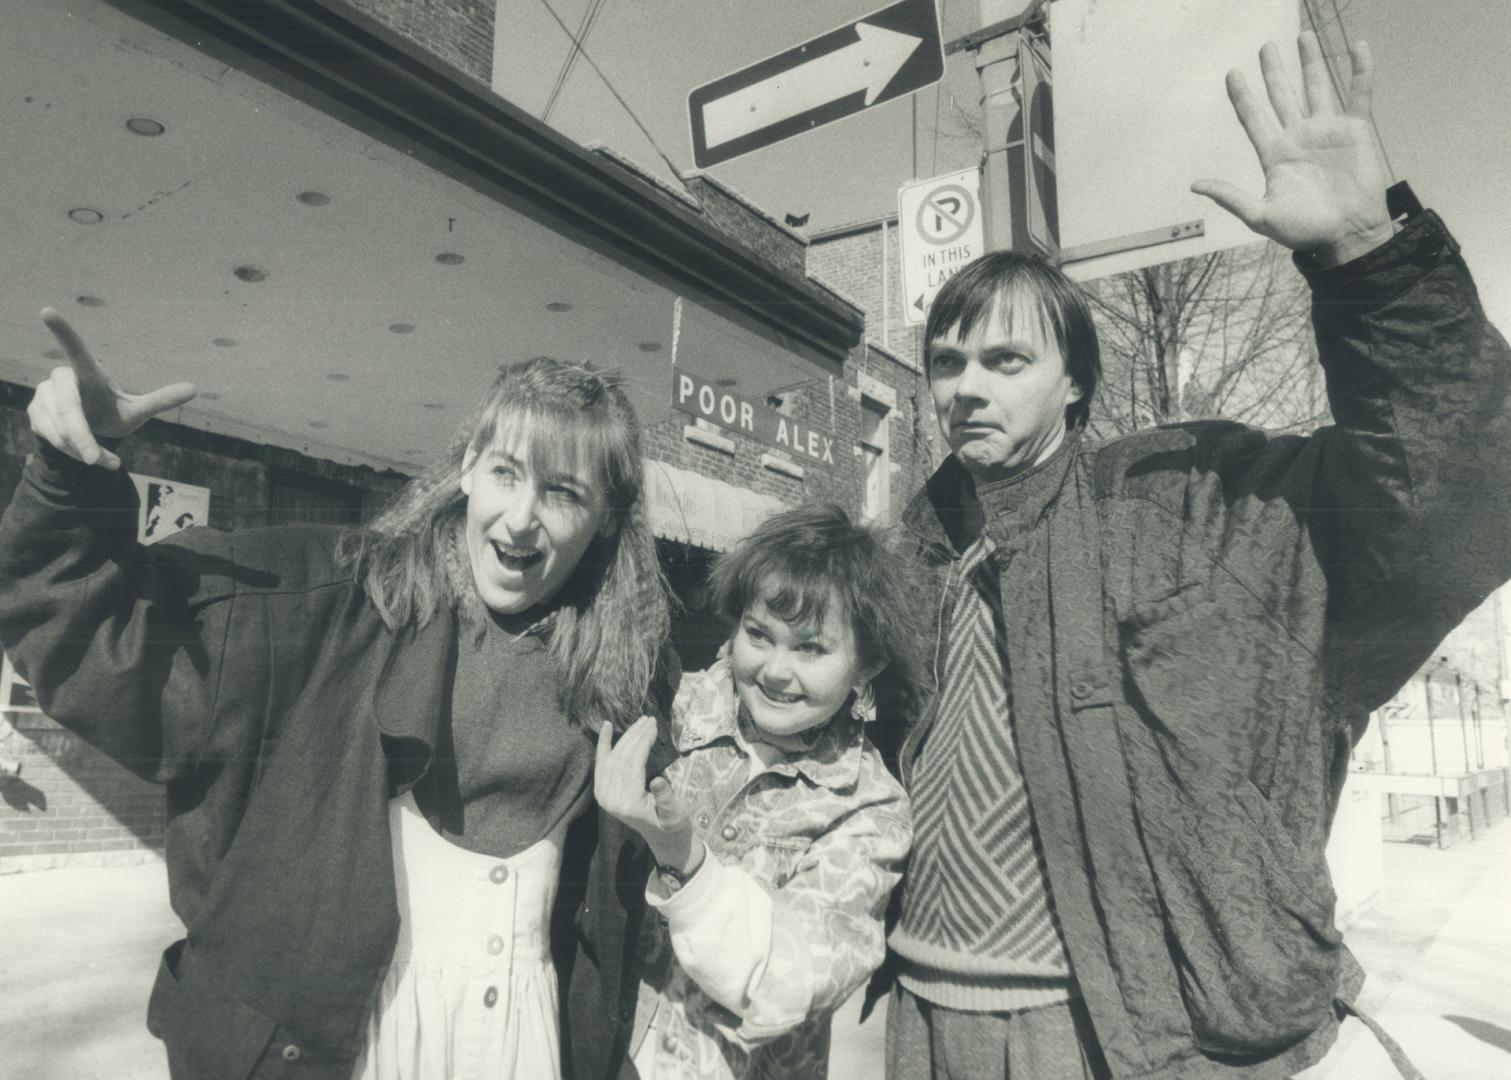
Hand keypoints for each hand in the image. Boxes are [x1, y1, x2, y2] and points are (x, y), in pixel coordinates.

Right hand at [27, 309, 196, 469]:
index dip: (63, 332)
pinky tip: (85, 456)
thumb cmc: (111, 413)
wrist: (86, 431)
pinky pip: (53, 439)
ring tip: (100, 457)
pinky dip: (73, 454)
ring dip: (83, 450)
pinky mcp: (33, 413)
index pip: (76, 351)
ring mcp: (43, 395)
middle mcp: (61, 379)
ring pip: (60, 430)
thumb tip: (195, 388)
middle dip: (82, 437)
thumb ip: (160, 400)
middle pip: (69, 410)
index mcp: (88, 373)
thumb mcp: (137, 411)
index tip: (47, 311)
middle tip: (95, 460)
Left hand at [594, 716, 701, 874]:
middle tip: (650, 719)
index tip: (654, 725)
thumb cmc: (673, 826)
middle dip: (635, 736)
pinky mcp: (603, 792)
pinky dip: (603, 744)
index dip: (643, 742)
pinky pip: (601, 764)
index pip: (632, 764)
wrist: (663, 840)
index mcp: (627, 804)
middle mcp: (610, 799)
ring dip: (626, 737)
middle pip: (621, 758)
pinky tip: (606, 727)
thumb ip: (666, 800)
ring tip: (641, 721)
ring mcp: (604, 796)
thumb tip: (658, 781)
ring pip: (612, 757)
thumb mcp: (675, 815)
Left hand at [1192, 33, 1391, 267]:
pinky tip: (1358, 46)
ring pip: (1316, 86)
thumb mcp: (1261, 216)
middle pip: (1281, 95)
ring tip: (1302, 36)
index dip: (1242, 96)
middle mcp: (1298, 136)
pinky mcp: (1356, 130)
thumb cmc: (1304, 231)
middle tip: (1265, 45)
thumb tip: (1195, 185)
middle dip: (1273, 70)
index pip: (1253, 117)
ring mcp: (1327, 130)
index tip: (1232, 74)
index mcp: (1274, 154)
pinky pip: (1358, 93)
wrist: (1348, 235)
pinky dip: (1360, 70)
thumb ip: (1231, 197)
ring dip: (1310, 61)